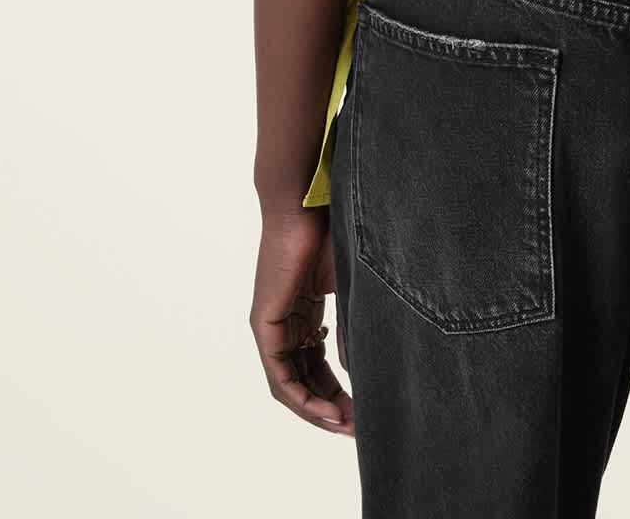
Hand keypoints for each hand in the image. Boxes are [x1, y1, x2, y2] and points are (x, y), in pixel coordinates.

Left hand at [249, 204, 354, 435]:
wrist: (306, 201)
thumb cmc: (330, 228)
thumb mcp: (348, 286)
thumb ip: (350, 326)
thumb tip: (361, 368)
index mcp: (304, 312)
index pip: (318, 365)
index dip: (339, 391)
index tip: (364, 409)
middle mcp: (284, 324)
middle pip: (304, 381)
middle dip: (331, 408)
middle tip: (359, 428)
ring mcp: (271, 326)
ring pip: (290, 385)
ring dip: (317, 410)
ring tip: (347, 427)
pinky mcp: (265, 324)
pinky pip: (280, 375)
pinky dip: (302, 397)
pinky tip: (327, 411)